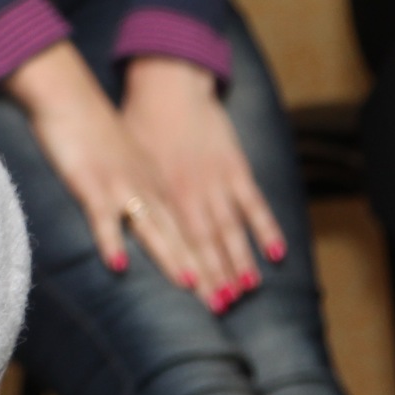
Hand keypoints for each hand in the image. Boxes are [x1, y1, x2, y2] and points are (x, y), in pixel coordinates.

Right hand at [5, 42, 229, 308]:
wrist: (69, 96)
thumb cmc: (93, 126)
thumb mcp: (128, 157)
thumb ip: (140, 183)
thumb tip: (148, 210)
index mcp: (158, 183)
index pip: (192, 229)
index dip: (212, 259)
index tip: (228, 288)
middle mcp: (149, 188)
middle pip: (182, 235)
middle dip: (204, 270)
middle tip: (222, 302)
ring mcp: (122, 186)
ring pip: (154, 229)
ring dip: (173, 258)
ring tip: (191, 286)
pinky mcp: (92, 184)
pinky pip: (103, 218)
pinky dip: (112, 241)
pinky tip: (118, 265)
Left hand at [122, 55, 282, 306]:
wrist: (166, 85)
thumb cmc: (139, 123)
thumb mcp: (128, 161)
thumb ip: (132, 192)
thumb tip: (119, 221)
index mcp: (158, 193)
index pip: (173, 240)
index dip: (184, 269)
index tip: (191, 298)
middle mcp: (188, 192)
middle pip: (202, 242)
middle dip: (213, 276)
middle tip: (221, 308)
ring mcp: (215, 181)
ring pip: (228, 229)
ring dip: (238, 260)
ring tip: (246, 291)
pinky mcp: (235, 167)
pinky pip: (253, 203)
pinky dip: (265, 228)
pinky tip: (275, 253)